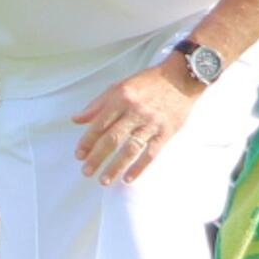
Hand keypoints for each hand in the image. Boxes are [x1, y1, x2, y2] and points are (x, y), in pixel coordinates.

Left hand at [71, 61, 200, 184]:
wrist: (181, 78)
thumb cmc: (148, 83)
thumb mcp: (119, 87)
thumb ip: (97, 104)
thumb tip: (77, 119)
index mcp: (121, 98)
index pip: (99, 124)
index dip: (87, 141)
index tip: (79, 154)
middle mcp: (135, 111)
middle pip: (112, 139)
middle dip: (97, 157)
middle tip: (87, 171)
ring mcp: (151, 123)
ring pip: (130, 149)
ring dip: (115, 167)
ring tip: (104, 180)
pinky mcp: (166, 132)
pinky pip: (151, 153)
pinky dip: (139, 167)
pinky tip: (128, 178)